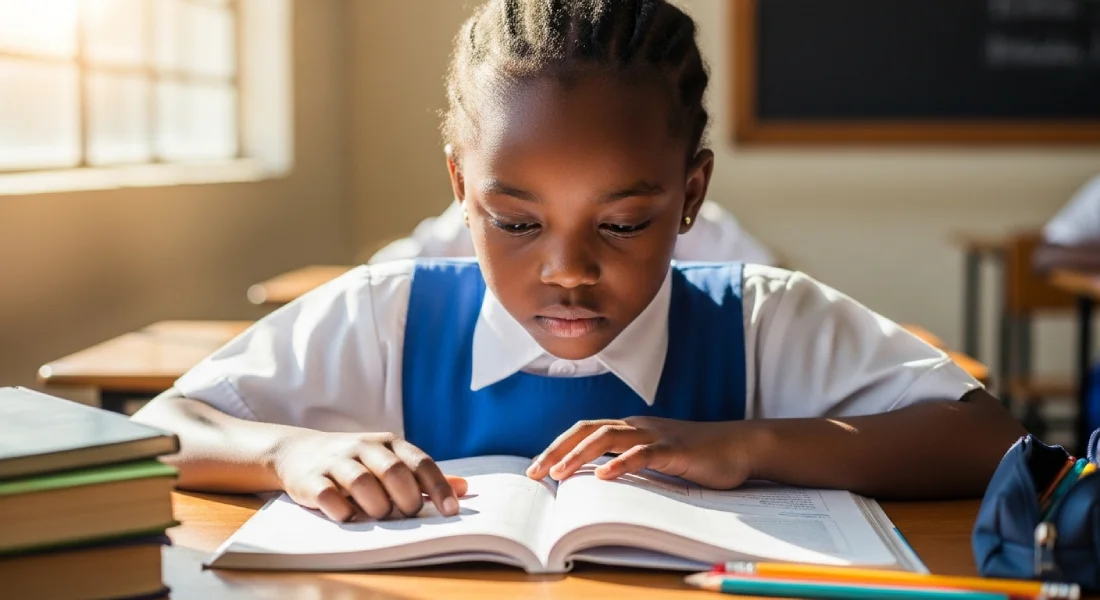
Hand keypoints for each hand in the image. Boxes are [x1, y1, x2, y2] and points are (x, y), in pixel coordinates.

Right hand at [273, 431, 467, 521]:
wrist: (298, 452)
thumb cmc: (355, 461)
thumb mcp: (390, 460)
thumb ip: (423, 477)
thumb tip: (464, 489)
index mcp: (388, 443)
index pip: (419, 461)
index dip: (438, 487)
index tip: (451, 511)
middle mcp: (363, 447)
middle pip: (393, 471)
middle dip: (406, 498)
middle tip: (408, 514)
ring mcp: (336, 462)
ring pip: (362, 482)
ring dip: (377, 505)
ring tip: (379, 515)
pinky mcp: (311, 480)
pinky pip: (329, 496)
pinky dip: (343, 510)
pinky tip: (350, 516)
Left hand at [526, 417, 752, 488]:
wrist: (741, 446)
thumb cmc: (698, 457)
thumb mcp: (656, 461)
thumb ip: (630, 464)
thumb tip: (595, 483)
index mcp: (630, 429)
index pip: (584, 432)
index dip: (558, 447)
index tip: (535, 469)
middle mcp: (638, 427)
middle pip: (587, 430)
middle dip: (557, 450)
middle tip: (533, 474)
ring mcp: (657, 435)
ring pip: (609, 437)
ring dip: (580, 455)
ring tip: (559, 475)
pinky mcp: (677, 449)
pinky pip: (645, 454)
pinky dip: (622, 463)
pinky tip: (605, 476)